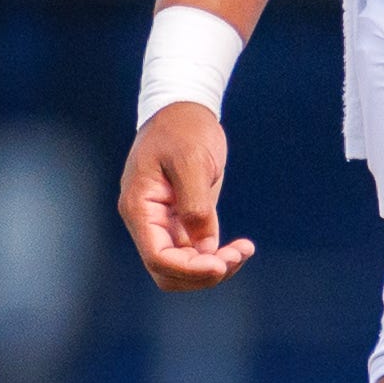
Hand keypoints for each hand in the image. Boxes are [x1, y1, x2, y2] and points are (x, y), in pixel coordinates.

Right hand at [119, 104, 253, 291]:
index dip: (188, 269)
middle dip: (202, 273)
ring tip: (243, 250)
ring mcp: (165, 223)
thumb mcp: (191, 161)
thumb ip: (195, 205)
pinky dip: (219, 256)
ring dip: (214, 268)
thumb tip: (203, 246)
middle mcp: (148, 221)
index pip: (156, 256)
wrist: (185, 109)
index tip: (220, 262)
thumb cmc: (184, 129)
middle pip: (168, 271)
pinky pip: (197, 253)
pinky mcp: (183, 220)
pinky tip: (243, 247)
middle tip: (236, 255)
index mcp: (140, 206)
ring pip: (184, 267)